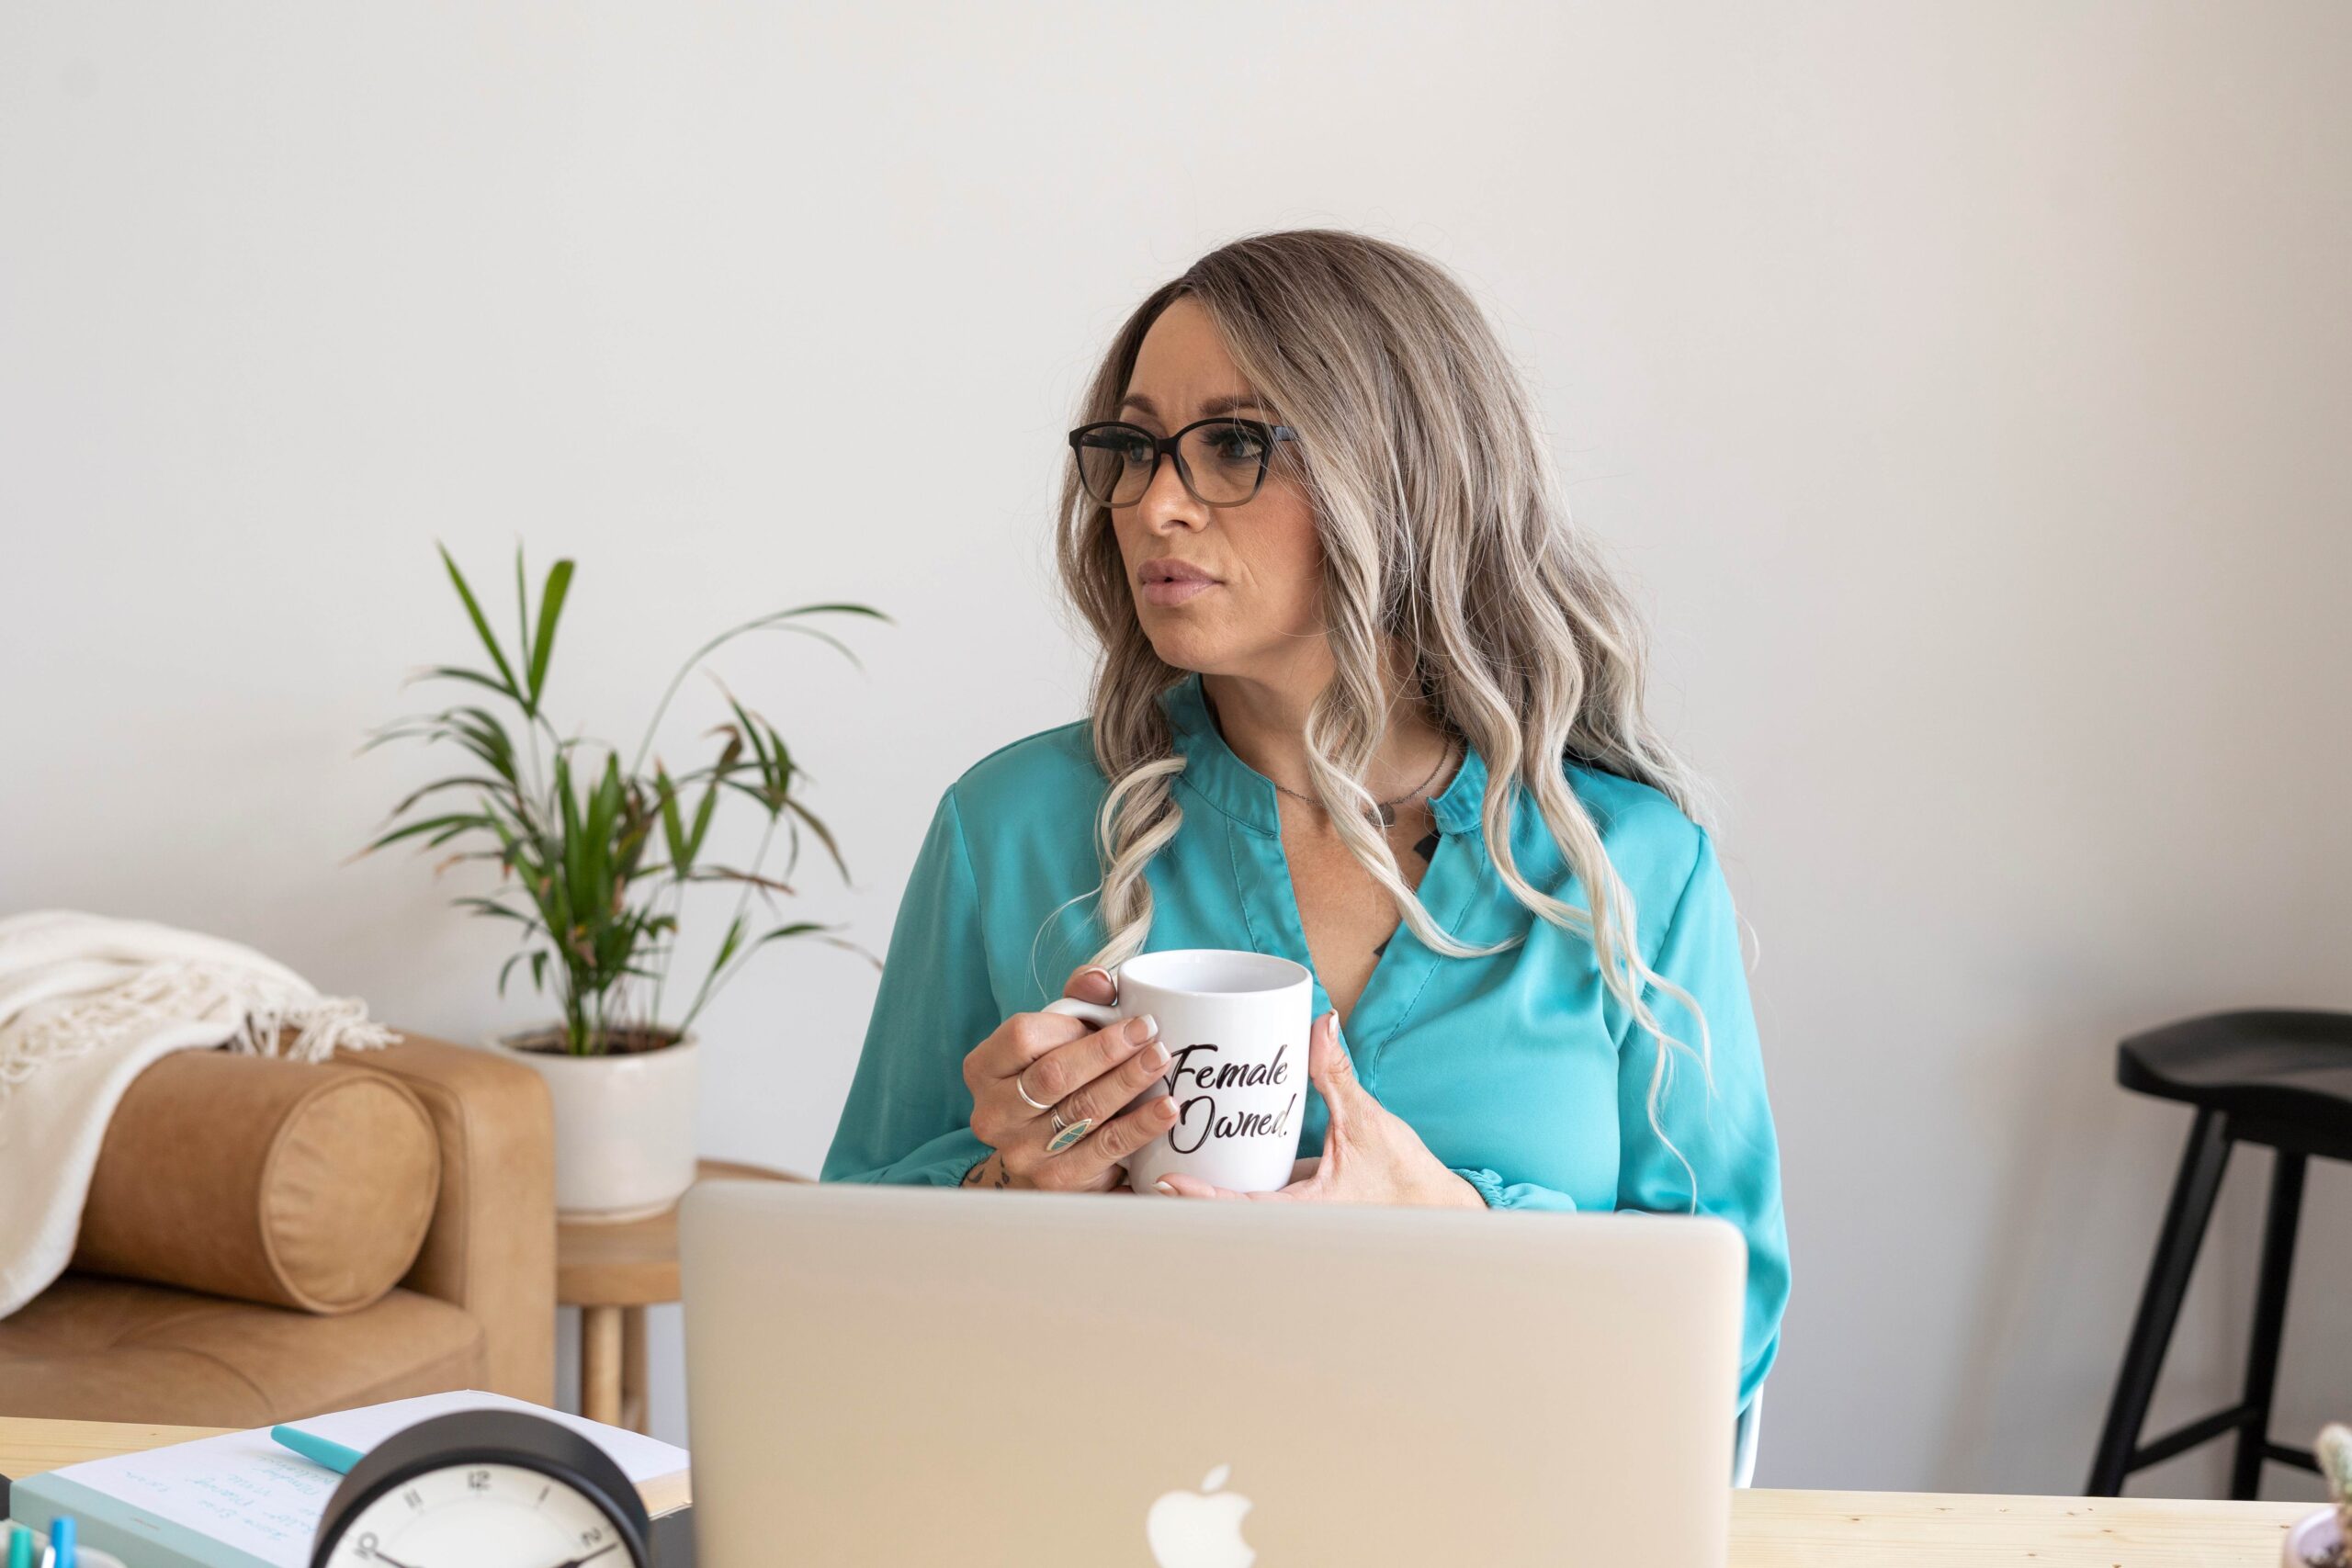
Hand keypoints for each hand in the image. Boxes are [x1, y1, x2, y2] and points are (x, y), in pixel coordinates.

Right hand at [959, 964, 1179, 1192]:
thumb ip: (1077, 999)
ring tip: (1161, 1061)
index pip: (1023, 1037)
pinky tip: (1166, 1109)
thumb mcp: (1056, 1034)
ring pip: (1083, 1111)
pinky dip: (1140, 1126)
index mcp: (984, 1069)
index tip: (1113, 1018)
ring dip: (1128, 1082)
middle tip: (1151, 1034)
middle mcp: (993, 1114)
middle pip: (1054, 1076)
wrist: (1043, 1153)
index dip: (1070, 1027)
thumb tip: (1101, 981)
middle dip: (1108, 1051)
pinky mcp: (1055, 1181)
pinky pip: (1105, 1148)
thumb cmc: (1054, 1078)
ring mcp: (1021, 1152)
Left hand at [1155, 1011, 1485, 1207]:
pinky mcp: (1293, 1201)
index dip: (1201, 1198)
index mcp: (1304, 1211)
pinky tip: (1194, 1160)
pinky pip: (1251, 1195)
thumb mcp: (1367, 1122)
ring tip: (1148, 1163)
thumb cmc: (1406, 1178)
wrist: (1435, 1211)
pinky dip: (1222, 1184)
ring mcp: (1288, 1214)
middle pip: (1222, 1215)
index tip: (1166, 1182)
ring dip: (1195, 1195)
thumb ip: (1338, 1075)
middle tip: (1138, 1166)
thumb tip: (1320, 1025)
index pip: (1241, 1208)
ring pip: (1232, 1209)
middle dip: (1182, 1198)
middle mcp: (1288, 1219)